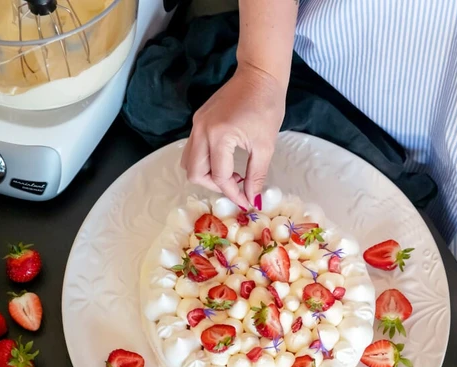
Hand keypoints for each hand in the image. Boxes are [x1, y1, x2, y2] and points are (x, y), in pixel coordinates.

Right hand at [181, 62, 285, 209]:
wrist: (259, 75)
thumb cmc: (267, 107)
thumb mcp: (265, 146)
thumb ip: (256, 175)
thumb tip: (252, 199)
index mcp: (219, 136)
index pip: (220, 177)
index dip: (234, 194)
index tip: (247, 202)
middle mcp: (201, 131)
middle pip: (195, 173)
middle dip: (215, 187)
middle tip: (236, 187)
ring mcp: (196, 124)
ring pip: (189, 163)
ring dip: (207, 175)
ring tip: (231, 174)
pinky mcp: (198, 120)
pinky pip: (193, 150)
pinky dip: (206, 162)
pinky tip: (226, 161)